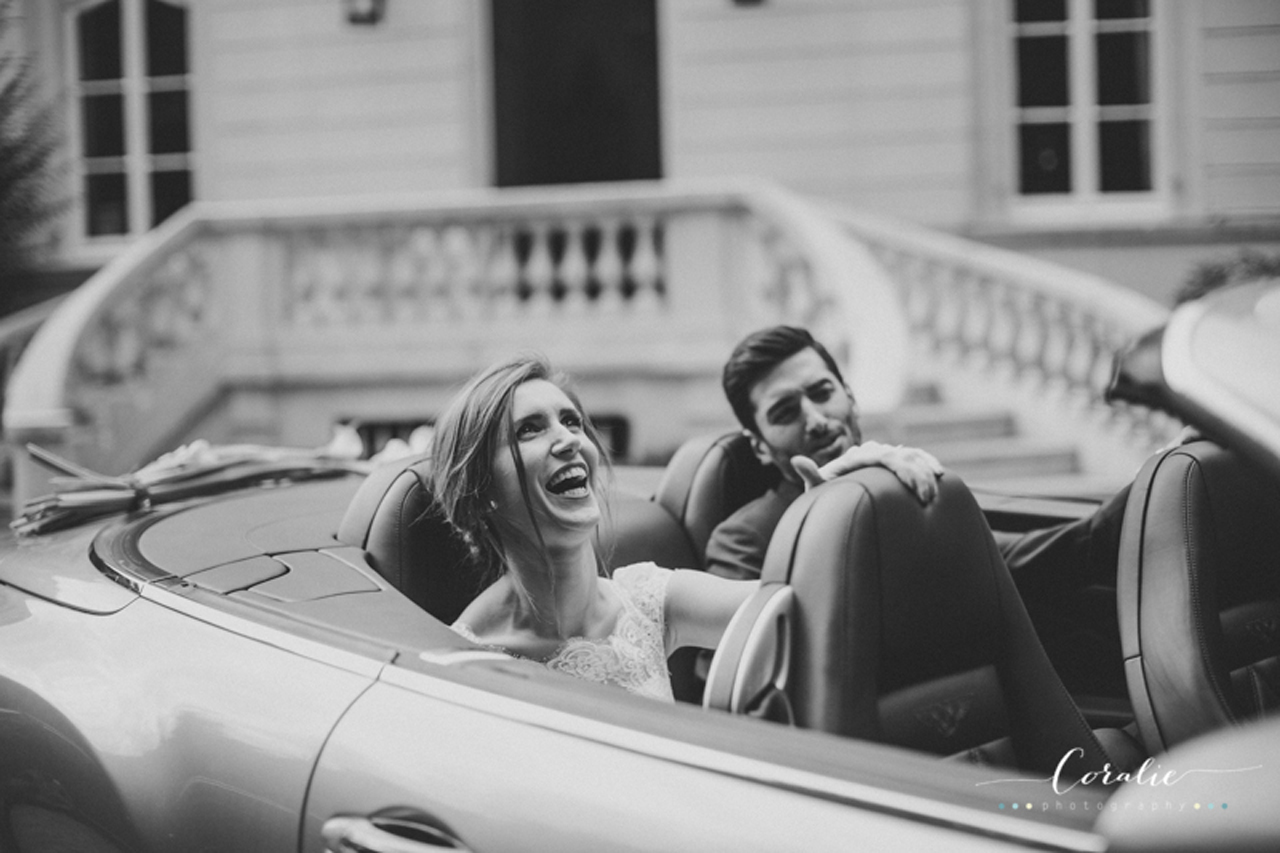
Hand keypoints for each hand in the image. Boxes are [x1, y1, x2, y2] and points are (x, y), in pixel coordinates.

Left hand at [792, 441, 943, 504]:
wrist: (834, 495)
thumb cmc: (826, 497)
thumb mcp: (817, 489)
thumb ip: (811, 476)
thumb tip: (796, 459)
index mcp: (857, 456)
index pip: (886, 457)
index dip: (905, 472)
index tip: (917, 494)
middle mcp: (872, 451)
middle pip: (903, 456)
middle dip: (919, 477)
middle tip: (927, 501)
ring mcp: (884, 454)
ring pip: (911, 454)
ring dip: (926, 470)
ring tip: (934, 493)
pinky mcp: (893, 460)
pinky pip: (915, 456)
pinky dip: (927, 462)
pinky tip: (939, 474)